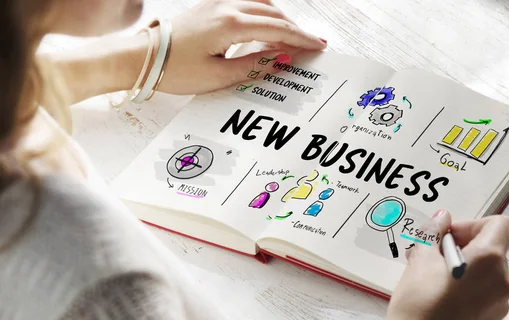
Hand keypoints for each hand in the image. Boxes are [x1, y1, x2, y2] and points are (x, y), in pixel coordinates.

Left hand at [157, 0, 326, 94]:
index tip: (319, 46)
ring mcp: (218, 2)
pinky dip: (264, 11)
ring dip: (280, 19)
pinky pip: (247, 1)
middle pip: (274, 14)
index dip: (301, 39)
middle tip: (311, 45)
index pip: (278, 30)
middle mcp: (227, 7)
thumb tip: (283, 59)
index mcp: (231, 25)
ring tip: (292, 38)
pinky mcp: (210, 5)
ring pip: (262, 3)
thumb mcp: (219, 77)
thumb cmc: (176, 70)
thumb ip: (255, 66)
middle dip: (295, 29)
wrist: (143, 58)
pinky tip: (267, 23)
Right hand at [356, 211, 508, 319]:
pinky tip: (442, 300)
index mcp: (490, 259)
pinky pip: (485, 295)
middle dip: (465, 248)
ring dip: (466, 269)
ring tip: (435, 280)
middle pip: (492, 249)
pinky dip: (468, 290)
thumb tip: (443, 217)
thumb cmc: (418, 300)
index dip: (473, 225)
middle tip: (433, 258)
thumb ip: (434, 232)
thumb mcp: (421, 258)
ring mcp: (500, 304)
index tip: (448, 238)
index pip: (500, 224)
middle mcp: (503, 281)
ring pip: (487, 273)